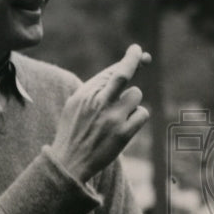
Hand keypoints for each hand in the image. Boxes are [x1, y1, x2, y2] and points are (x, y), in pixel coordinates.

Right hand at [50, 44, 150, 182]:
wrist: (69, 162)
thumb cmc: (75, 131)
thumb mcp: (76, 105)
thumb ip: (95, 89)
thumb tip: (121, 70)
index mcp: (85, 94)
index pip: (110, 72)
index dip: (127, 60)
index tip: (136, 51)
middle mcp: (98, 103)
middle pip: (123, 74)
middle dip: (134, 60)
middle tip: (144, 56)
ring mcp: (111, 119)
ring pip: (136, 95)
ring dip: (132, 103)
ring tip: (119, 116)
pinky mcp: (123, 134)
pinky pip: (142, 114)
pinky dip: (138, 118)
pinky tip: (125, 126)